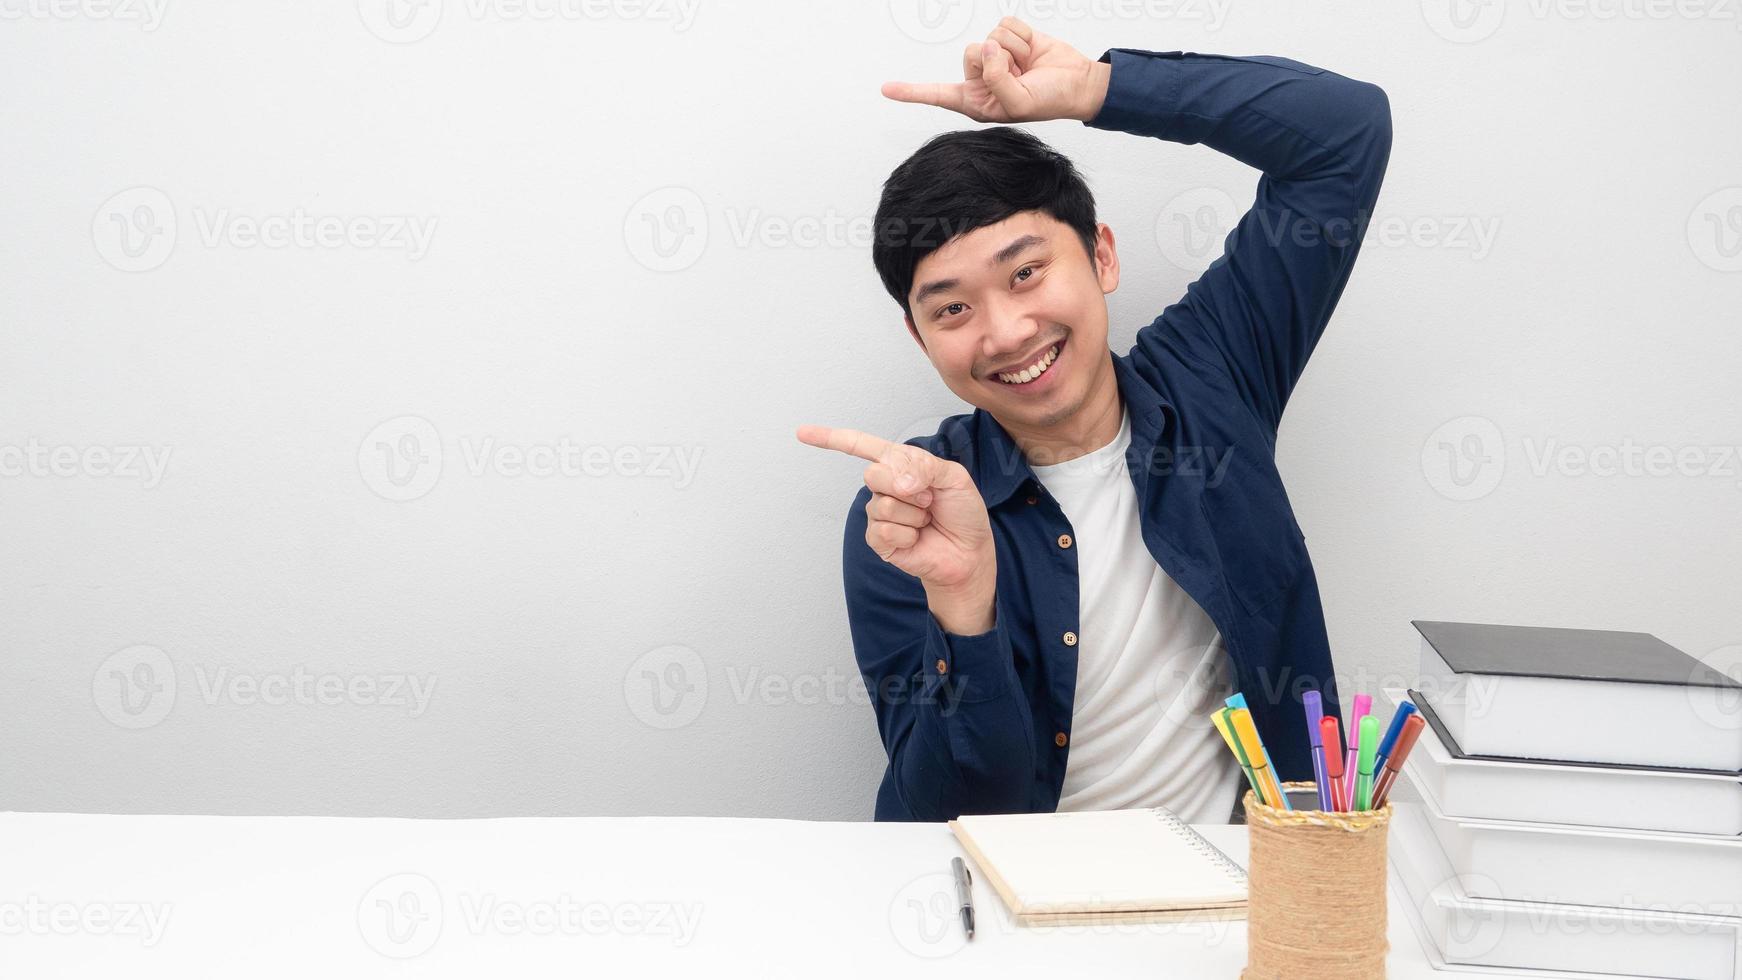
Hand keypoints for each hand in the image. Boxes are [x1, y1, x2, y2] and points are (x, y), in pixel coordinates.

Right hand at [797, 424, 996, 632]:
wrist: (970, 552)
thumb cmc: (962, 512)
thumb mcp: (954, 477)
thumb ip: (924, 467)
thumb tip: (897, 481)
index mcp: (900, 464)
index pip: (861, 446)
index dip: (831, 438)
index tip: (803, 433)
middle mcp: (885, 486)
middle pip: (873, 474)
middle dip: (906, 486)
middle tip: (928, 499)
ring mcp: (879, 513)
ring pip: (883, 504)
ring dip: (913, 513)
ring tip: (926, 519)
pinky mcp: (879, 540)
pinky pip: (884, 530)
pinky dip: (909, 533)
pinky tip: (918, 537)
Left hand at [881, 17, 1110, 123]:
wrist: (1078, 84)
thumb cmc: (1049, 101)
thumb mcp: (1018, 103)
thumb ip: (997, 79)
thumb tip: (988, 47)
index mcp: (976, 101)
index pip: (939, 94)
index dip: (913, 91)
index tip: (886, 89)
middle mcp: (981, 78)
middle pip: (970, 54)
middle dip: (999, 61)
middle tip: (1020, 76)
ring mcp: (995, 57)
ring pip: (989, 37)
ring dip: (1015, 50)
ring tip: (1030, 67)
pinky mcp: (1009, 38)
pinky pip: (1006, 25)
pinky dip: (1024, 37)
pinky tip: (1033, 53)